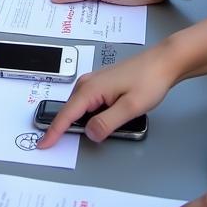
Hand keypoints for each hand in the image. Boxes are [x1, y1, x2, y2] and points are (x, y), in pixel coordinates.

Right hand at [37, 43, 178, 146]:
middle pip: (70, 111)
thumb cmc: (149, 81)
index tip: (42, 145)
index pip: (66, 114)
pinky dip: (87, 114)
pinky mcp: (102, 84)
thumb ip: (107, 123)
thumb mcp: (130, 108)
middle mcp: (87, 83)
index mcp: (90, 88)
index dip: (53, 132)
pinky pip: (88, 103)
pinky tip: (100, 121)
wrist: (163, 62)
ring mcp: (94, 82)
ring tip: (88, 134)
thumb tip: (89, 134)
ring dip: (79, 122)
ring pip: (79, 107)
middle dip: (64, 128)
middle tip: (63, 143)